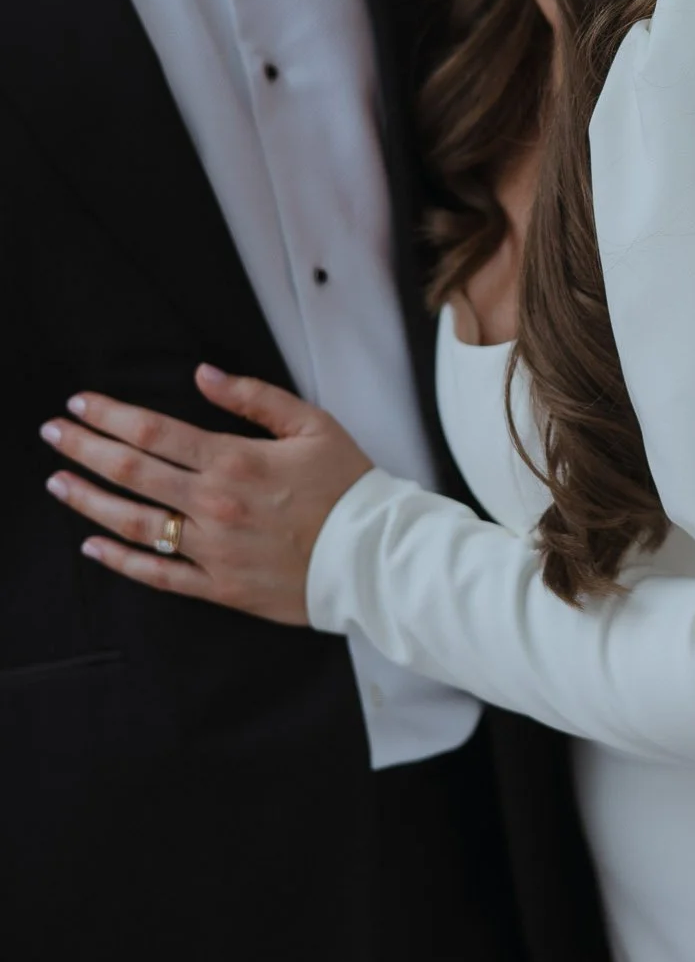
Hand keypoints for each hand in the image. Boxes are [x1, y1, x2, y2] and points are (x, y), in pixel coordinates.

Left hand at [40, 366, 372, 626]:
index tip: (80, 403)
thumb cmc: (348, 486)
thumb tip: (203, 374)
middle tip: (52, 433)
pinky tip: (93, 546)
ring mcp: (213, 550)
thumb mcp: (312, 425)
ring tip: (58, 483)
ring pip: (135, 524)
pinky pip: (160, 575)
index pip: (154, 432)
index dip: (109, 415)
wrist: (375, 556)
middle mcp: (214, 505)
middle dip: (84, 449)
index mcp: (235, 461)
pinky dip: (121, 561)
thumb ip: (254, 397)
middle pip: (133, 472)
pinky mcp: (220, 587)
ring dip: (90, 501)